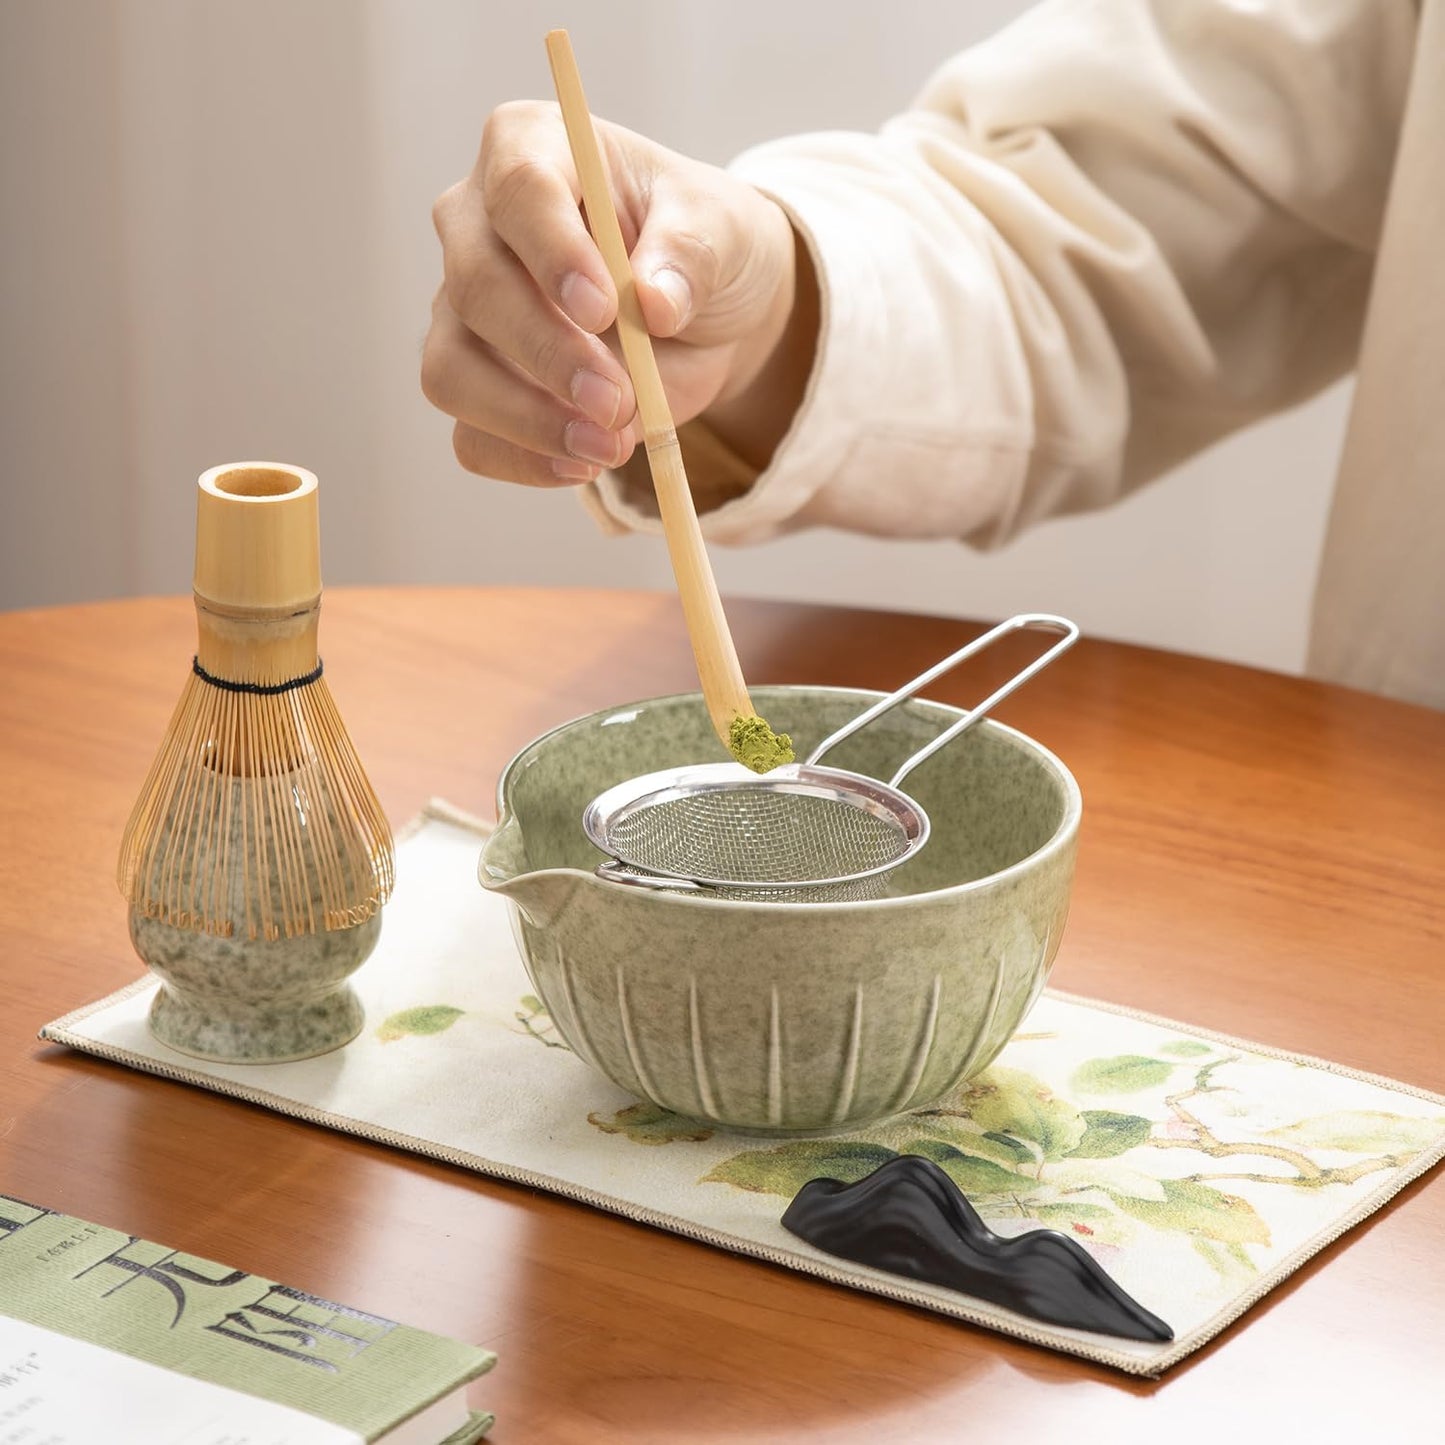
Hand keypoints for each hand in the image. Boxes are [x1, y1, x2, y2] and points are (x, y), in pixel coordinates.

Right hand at [425, 100, 801, 486]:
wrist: (703, 314)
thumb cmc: (702, 246)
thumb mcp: (725, 231)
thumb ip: (693, 253)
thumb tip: (656, 302)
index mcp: (531, 149)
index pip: (517, 189)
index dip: (553, 252)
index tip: (604, 310)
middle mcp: (476, 224)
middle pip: (474, 287)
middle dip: (547, 353)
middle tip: (617, 400)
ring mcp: (462, 310)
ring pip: (451, 370)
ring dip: (527, 419)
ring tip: (608, 446)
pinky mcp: (477, 383)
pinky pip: (470, 435)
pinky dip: (524, 459)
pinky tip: (584, 465)